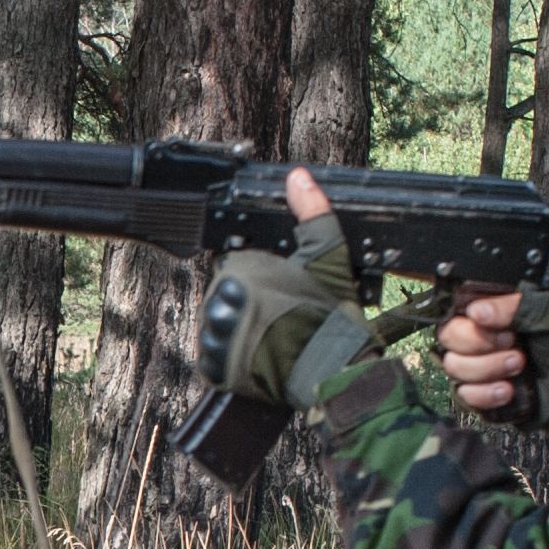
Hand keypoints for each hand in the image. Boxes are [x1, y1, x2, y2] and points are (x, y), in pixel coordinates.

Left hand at [198, 171, 364, 402]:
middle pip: (224, 294)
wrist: (334, 372)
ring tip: (272, 338)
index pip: (236, 264)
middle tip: (281, 316)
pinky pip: (213, 359)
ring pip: (217, 326)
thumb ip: (311, 212)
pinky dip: (231, 360)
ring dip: (237, 331)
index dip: (259, 277)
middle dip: (247, 303)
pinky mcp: (214, 369)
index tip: (280, 290)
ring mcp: (214, 336)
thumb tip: (298, 176)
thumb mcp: (328, 256)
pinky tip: (257, 356)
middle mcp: (218, 299)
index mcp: (239, 267)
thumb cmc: (332, 316)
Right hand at [432, 288, 548, 420]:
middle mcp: (477, 336)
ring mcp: (476, 366)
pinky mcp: (480, 394)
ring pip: (454, 367)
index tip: (505, 329)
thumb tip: (477, 312)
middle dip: (479, 344)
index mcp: (490, 311)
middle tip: (514, 345)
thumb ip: (513, 306)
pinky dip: (485, 394)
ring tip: (519, 366)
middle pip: (449, 338)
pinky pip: (463, 395)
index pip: (456, 311)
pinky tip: (508, 390)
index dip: (472, 323)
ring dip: (486, 368)